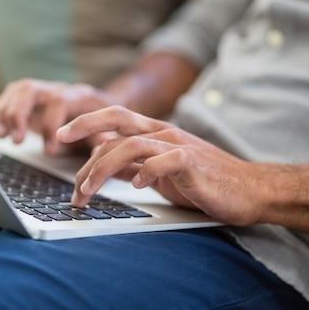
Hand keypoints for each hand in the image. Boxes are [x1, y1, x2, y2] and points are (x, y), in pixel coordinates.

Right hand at [0, 78, 117, 154]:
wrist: (98, 106)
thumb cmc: (103, 121)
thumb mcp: (109, 130)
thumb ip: (105, 138)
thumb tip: (104, 146)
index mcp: (77, 95)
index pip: (59, 102)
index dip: (51, 126)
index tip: (50, 151)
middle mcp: (55, 88)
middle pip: (29, 90)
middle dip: (19, 115)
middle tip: (18, 141)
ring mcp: (38, 90)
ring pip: (15, 92)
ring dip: (3, 114)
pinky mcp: (25, 98)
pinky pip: (5, 99)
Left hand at [56, 106, 265, 226]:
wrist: (249, 190)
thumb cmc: (203, 182)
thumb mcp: (160, 173)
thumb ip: (135, 165)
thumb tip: (105, 167)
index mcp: (154, 133)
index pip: (114, 119)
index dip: (85, 123)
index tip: (60, 135)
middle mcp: (163, 133)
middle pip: (117, 120)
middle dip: (84, 129)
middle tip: (59, 142)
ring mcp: (178, 145)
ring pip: (132, 144)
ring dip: (103, 167)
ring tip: (87, 190)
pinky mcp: (193, 163)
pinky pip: (165, 161)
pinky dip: (147, 172)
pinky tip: (137, 186)